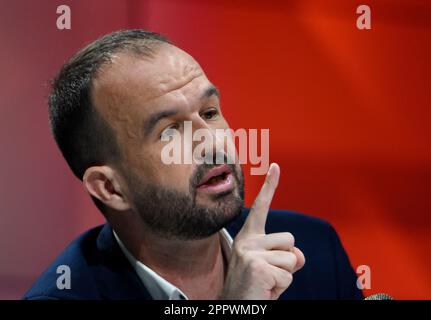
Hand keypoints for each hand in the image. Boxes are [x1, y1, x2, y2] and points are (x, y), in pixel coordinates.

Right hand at [220, 163, 304, 299]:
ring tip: (265, 283)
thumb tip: (299, 256)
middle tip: (268, 275)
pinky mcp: (257, 266)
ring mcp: (250, 253)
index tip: (276, 166)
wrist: (236, 307)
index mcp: (248, 238)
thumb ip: (286, 255)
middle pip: (289, 239)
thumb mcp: (271, 268)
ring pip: (292, 258)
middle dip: (287, 261)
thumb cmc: (254, 288)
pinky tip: (264, 289)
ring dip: (284, 275)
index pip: (261, 208)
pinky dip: (281, 287)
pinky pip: (288, 274)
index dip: (270, 186)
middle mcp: (246, 241)